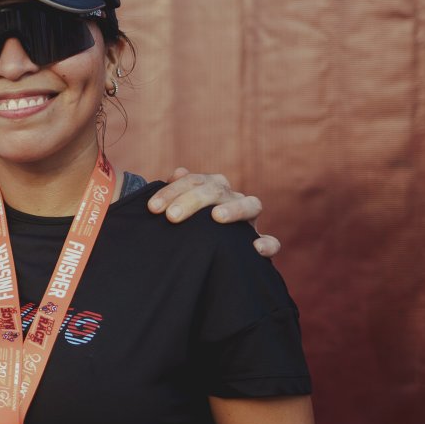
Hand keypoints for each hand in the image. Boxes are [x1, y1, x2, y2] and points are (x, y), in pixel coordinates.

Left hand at [148, 168, 280, 256]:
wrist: (204, 251)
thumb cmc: (186, 227)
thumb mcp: (177, 209)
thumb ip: (176, 190)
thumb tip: (178, 172)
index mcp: (212, 188)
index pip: (193, 181)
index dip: (172, 191)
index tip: (153, 208)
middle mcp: (232, 198)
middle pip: (216, 190)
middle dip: (192, 200)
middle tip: (171, 217)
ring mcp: (249, 219)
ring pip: (251, 204)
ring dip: (234, 209)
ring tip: (216, 217)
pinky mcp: (259, 242)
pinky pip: (271, 241)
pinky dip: (267, 243)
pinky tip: (255, 248)